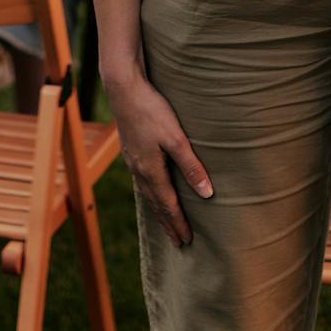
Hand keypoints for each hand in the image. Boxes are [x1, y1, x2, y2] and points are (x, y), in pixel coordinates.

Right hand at [104, 66, 212, 247]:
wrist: (123, 89)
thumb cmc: (151, 110)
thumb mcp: (176, 138)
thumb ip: (191, 166)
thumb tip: (207, 194)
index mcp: (151, 170)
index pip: (168, 205)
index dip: (178, 223)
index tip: (186, 240)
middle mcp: (139, 170)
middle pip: (155, 204)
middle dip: (167, 223)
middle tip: (177, 241)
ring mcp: (131, 160)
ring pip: (146, 193)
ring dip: (157, 210)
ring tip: (164, 221)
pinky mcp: (129, 149)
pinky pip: (141, 181)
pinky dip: (149, 193)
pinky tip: (151, 189)